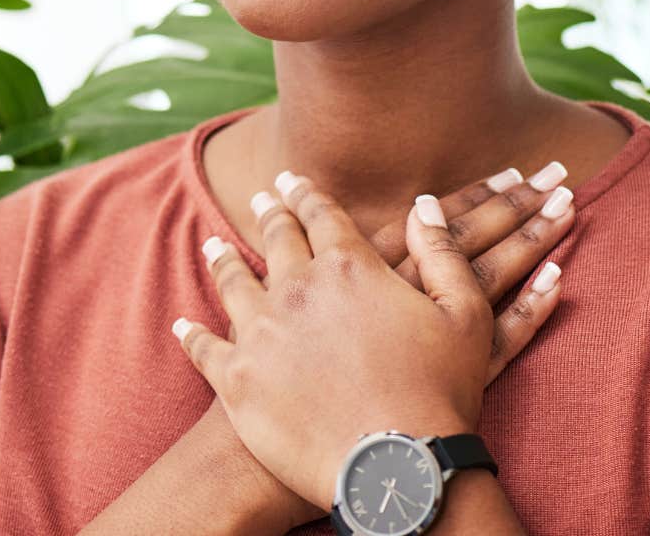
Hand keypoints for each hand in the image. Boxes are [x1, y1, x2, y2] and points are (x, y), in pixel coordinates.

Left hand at [173, 171, 568, 514]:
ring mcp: (260, 333)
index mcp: (350, 266)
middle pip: (276, 240)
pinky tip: (184, 326)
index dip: (307, 194)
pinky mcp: (236, 380)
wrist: (394, 469)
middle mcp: (297, 288)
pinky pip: (205, 348)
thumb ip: (443, 253)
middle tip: (262, 199)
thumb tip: (423, 205)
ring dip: (224, 261)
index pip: (322, 215)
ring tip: (215, 247)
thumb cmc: (440, 394)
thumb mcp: (465, 315)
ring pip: (233, 283)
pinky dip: (192, 335)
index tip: (294, 180)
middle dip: (269, 214)